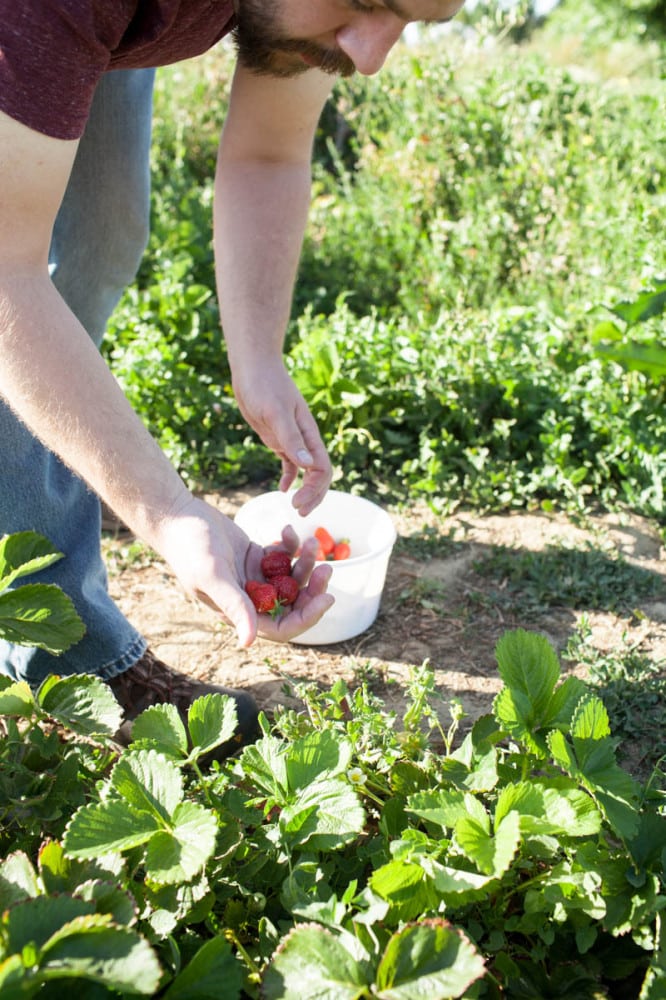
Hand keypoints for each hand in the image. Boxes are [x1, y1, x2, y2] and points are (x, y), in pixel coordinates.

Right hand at [155, 496, 333, 645]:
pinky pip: (283, 557)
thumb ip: (234, 606)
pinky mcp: (256, 557)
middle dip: (312, 588)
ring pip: (292, 579)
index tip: (327, 598)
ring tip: (311, 542)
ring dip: (305, 563)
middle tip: (325, 566)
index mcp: (239, 612)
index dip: (308, 617)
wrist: (178, 516)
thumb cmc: (190, 547)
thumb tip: (248, 643)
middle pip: (293, 604)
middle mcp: (250, 598)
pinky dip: (290, 546)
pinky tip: (286, 530)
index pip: (282, 627)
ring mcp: (255, 577)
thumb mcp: (213, 576)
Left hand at [231, 358, 331, 515]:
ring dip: (305, 489)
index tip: (297, 502)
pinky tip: (282, 489)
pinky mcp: (279, 438)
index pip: (322, 468)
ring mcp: (292, 439)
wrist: (253, 369)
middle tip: (299, 512)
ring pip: (306, 471)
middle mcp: (304, 439)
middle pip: (319, 474)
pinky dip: (289, 477)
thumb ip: (291, 438)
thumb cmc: (265, 386)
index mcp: (309, 434)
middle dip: (314, 494)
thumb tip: (308, 466)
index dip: (314, 489)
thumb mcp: (276, 412)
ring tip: (295, 506)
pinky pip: (289, 463)